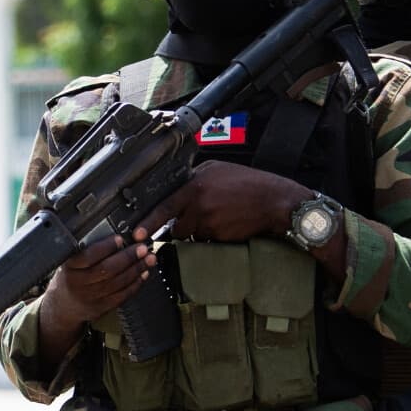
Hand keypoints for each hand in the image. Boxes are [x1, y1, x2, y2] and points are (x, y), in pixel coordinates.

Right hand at [43, 234, 155, 329]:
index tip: (119, 238)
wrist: (65, 304)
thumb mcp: (71, 260)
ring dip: (137, 269)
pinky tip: (143, 273)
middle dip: (128, 257)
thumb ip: (87, 248)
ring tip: (149, 258)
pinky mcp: (103, 306)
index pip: (88, 256)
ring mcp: (92, 296)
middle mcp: (80, 283)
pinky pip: (123, 294)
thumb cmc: (71, 276)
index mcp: (71, 267)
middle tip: (141, 248)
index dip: (106, 247)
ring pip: (118, 282)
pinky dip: (136, 283)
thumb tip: (113, 231)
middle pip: (107, 269)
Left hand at [134, 160, 311, 242]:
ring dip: (199, 230)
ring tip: (219, 216)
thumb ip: (195, 178)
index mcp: (196, 186)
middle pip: (177, 227)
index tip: (137, 233)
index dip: (149, 221)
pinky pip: (208, 241)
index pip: (165, 206)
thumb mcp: (217, 169)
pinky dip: (213, 235)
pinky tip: (227, 223)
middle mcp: (200, 206)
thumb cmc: (248, 183)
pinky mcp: (220, 238)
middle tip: (199, 217)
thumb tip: (179, 187)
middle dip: (182, 226)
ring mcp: (210, 224)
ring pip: (193, 234)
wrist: (274, 201)